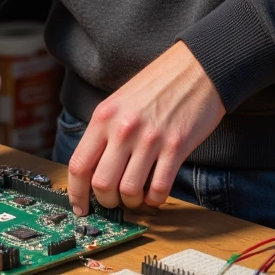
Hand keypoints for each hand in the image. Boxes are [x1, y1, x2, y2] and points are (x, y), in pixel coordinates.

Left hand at [67, 42, 224, 215]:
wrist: (197, 67)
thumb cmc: (159, 83)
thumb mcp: (121, 101)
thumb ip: (105, 131)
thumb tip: (94, 170)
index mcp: (105, 116)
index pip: (79, 165)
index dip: (77, 194)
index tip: (81, 207)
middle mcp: (124, 128)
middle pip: (102, 184)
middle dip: (107, 201)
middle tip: (115, 199)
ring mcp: (150, 138)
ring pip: (129, 190)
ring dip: (132, 201)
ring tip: (137, 195)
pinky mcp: (176, 146)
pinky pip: (159, 188)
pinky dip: (155, 199)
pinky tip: (156, 193)